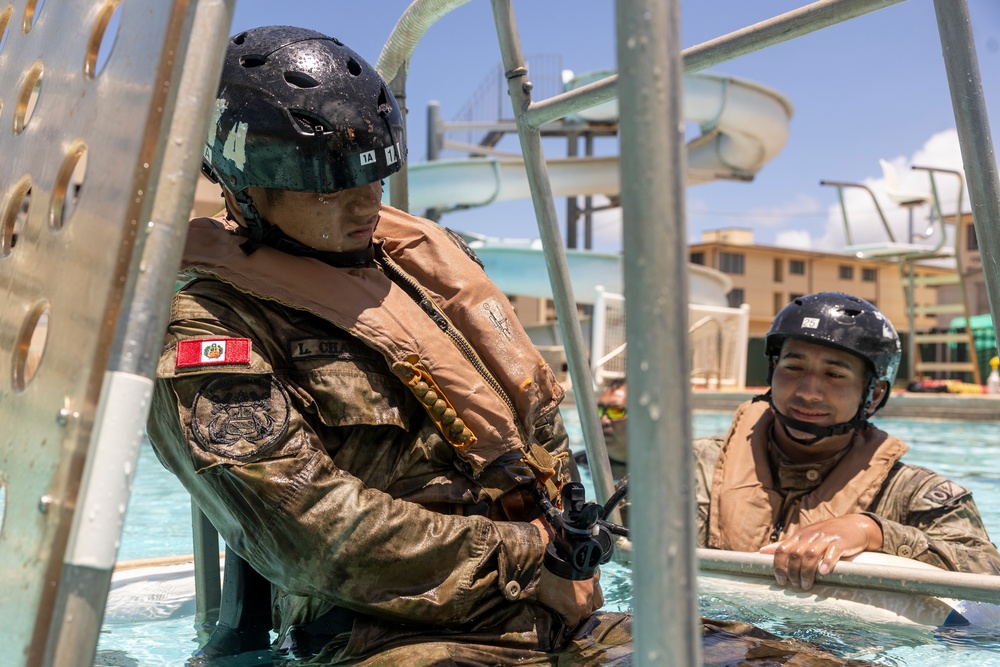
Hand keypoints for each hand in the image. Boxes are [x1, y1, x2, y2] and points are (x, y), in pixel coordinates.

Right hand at [530, 517, 603, 629]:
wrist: (536, 556)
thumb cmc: (545, 544)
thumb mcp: (557, 538)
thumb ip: (560, 538)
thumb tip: (548, 521)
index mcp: (590, 567)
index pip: (595, 582)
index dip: (586, 588)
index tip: (575, 588)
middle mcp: (591, 582)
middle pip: (596, 600)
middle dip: (586, 602)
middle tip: (573, 602)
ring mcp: (584, 596)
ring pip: (586, 612)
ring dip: (577, 613)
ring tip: (564, 612)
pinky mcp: (573, 608)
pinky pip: (571, 622)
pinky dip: (566, 623)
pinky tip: (558, 620)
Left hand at [758, 514, 882, 589]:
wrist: (854, 525)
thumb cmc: (827, 535)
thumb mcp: (804, 537)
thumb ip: (785, 545)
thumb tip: (761, 551)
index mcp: (799, 536)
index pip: (782, 549)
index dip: (778, 566)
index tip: (781, 581)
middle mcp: (810, 535)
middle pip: (795, 554)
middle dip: (792, 572)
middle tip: (795, 585)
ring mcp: (825, 537)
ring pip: (810, 554)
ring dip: (806, 572)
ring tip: (806, 585)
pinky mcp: (841, 541)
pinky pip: (832, 551)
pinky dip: (827, 562)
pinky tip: (824, 573)